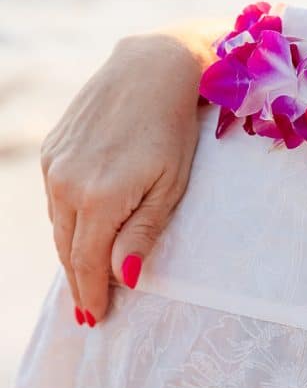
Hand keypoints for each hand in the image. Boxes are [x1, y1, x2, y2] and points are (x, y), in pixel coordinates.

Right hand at [41, 34, 204, 325]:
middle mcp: (66, 183)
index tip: (95, 320)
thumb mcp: (171, 185)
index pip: (87, 262)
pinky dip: (67, 221)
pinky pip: (55, 198)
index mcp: (98, 198)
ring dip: (70, 253)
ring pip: (58, 224)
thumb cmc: (173, 129)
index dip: (91, 294)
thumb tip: (124, 278)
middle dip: (78, 282)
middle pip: (67, 248)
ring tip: (82, 281)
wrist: (152, 67)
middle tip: (86, 313)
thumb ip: (143, 232)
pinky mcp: (52, 148)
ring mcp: (54, 164)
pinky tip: (78, 233)